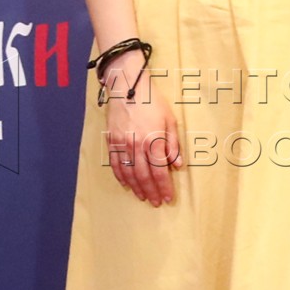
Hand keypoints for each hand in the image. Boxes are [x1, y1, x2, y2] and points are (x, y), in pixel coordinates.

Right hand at [103, 78, 183, 206]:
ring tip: (143, 197)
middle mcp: (137, 145)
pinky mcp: (112, 141)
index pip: (160, 171)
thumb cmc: (151, 102)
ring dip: (136, 188)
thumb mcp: (169, 120)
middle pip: (144, 176)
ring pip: (129, 173)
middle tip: (156, 202)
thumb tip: (178, 165)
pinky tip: (127, 184)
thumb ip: (173, 144)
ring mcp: (122, 144)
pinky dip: (121, 177)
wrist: (127, 87)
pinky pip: (115, 164)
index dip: (164, 187)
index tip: (167, 198)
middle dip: (151, 191)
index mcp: (153, 140)